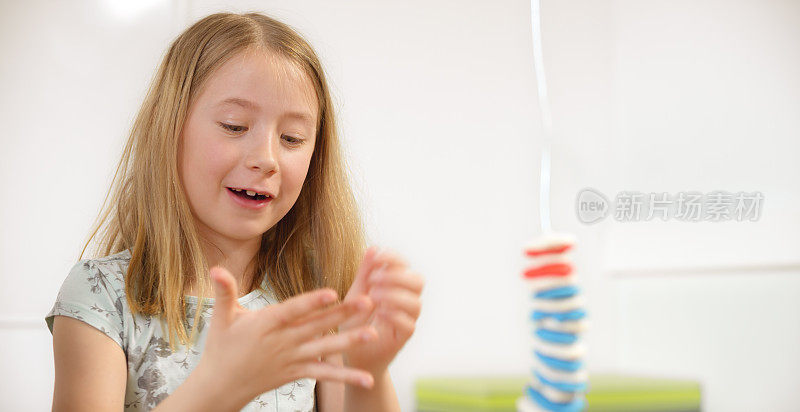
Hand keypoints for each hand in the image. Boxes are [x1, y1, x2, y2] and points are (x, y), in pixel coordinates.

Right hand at [196, 266, 379, 405]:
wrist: (221, 386)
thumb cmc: (221, 347)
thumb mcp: (221, 318)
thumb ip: (224, 292)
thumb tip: (215, 269)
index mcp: (266, 324)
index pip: (293, 310)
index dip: (311, 301)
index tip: (332, 292)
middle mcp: (283, 342)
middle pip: (317, 326)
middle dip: (343, 314)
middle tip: (369, 301)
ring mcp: (292, 358)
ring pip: (325, 349)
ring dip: (350, 342)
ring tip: (374, 334)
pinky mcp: (297, 372)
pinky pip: (325, 375)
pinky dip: (346, 376)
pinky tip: (367, 378)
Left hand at [339, 246, 423, 375]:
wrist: (351, 352)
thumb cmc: (355, 321)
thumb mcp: (356, 293)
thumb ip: (365, 273)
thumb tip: (374, 247)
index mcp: (396, 286)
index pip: (405, 265)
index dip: (394, 258)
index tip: (377, 256)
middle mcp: (405, 301)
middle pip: (418, 281)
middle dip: (397, 276)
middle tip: (374, 279)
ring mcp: (407, 319)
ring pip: (416, 303)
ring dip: (395, 296)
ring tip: (373, 296)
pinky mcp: (403, 337)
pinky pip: (409, 325)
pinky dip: (394, 315)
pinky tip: (379, 312)